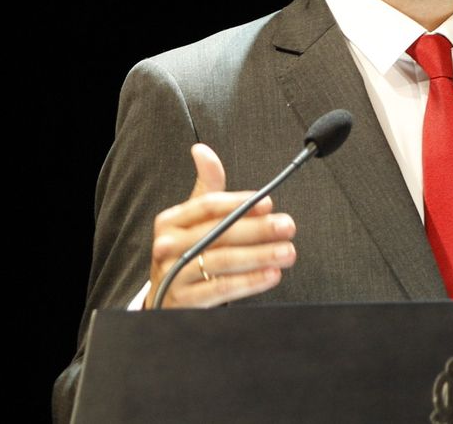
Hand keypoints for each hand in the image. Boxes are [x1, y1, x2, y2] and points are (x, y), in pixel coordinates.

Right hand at [146, 143, 297, 307]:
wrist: (165, 298)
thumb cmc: (186, 252)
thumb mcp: (192, 220)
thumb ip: (206, 188)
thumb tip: (202, 150)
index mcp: (170, 221)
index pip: (207, 205)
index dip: (239, 203)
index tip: (268, 204)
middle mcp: (167, 246)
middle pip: (219, 233)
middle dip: (258, 230)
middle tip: (287, 227)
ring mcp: (173, 275)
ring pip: (223, 261)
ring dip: (260, 256)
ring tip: (286, 252)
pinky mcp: (183, 302)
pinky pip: (221, 288)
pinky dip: (250, 282)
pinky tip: (270, 275)